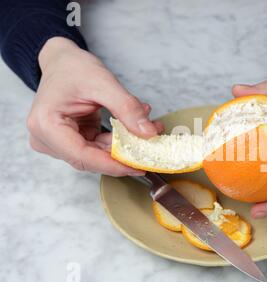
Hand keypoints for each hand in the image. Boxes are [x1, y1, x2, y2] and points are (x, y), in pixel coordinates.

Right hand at [27, 37, 162, 175]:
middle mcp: (47, 139)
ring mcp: (58, 142)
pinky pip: (99, 147)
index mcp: (46, 126)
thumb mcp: (103, 83)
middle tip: (152, 148)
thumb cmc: (73, 68)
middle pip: (90, 159)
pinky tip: (136, 126)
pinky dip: (119, 139)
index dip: (113, 165)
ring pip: (97, 155)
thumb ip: (127, 108)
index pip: (82, 157)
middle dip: (124, 154)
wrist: (62, 61)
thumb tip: (148, 133)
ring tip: (150, 129)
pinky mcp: (72, 141)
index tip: (139, 166)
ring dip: (125, 146)